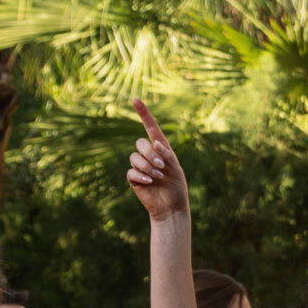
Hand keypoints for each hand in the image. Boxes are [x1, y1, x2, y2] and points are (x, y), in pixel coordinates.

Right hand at [128, 100, 190, 220]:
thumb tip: (154, 142)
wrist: (171, 207)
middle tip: (161, 167)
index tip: (135, 99)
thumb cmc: (176, 187)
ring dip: (147, 166)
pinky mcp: (134, 179)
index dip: (143, 113)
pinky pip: (131, 171)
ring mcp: (140, 166)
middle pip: (140, 143)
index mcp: (161, 149)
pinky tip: (150, 182)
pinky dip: (141, 175)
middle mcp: (148, 155)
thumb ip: (165, 153)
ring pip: (134, 156)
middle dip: (150, 153)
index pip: (151, 127)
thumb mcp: (175, 167)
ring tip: (158, 176)